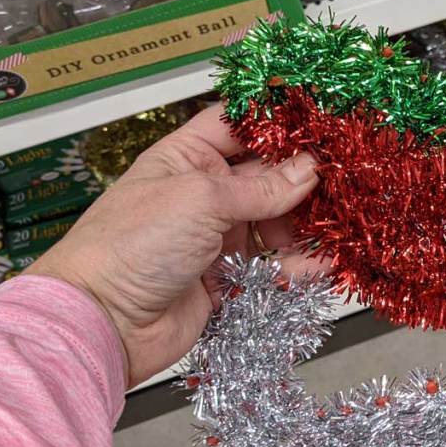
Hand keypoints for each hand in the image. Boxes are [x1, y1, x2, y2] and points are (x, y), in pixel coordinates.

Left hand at [28, 105, 323, 387]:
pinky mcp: (228, 277)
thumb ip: (263, 187)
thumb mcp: (202, 199)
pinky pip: (272, 266)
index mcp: (187, 158)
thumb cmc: (132, 245)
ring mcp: (217, 236)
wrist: (104, 323)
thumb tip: (310, 169)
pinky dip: (298, 265)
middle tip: (342, 181)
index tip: (321, 124)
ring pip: (275, 222)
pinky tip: (323, 264)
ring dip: (305, 226)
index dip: (277, 123)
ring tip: (335, 229)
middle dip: (304, 179)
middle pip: (267, 175)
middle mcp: (205, 193)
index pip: (239, 126)